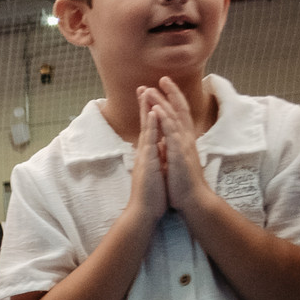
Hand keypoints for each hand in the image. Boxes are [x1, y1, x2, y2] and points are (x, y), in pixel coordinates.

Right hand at [125, 91, 170, 225]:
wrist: (144, 212)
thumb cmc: (151, 196)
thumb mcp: (155, 173)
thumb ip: (155, 160)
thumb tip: (157, 152)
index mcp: (149, 154)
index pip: (149, 129)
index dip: (149, 113)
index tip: (149, 98)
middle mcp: (145, 152)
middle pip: (146, 123)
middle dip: (145, 105)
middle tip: (143, 87)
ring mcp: (145, 155)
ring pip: (147, 127)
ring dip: (147, 108)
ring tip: (146, 91)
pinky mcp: (148, 161)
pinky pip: (151, 140)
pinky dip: (153, 125)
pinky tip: (153, 112)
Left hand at [147, 78, 211, 215]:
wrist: (192, 199)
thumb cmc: (182, 184)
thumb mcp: (174, 161)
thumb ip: (170, 149)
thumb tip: (163, 142)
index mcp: (182, 140)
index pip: (177, 114)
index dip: (171, 100)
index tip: (162, 87)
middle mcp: (185, 139)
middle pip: (178, 109)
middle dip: (170, 93)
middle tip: (161, 78)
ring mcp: (182, 145)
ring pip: (172, 117)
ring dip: (162, 102)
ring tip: (152, 88)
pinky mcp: (178, 153)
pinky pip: (170, 133)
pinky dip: (163, 120)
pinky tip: (156, 109)